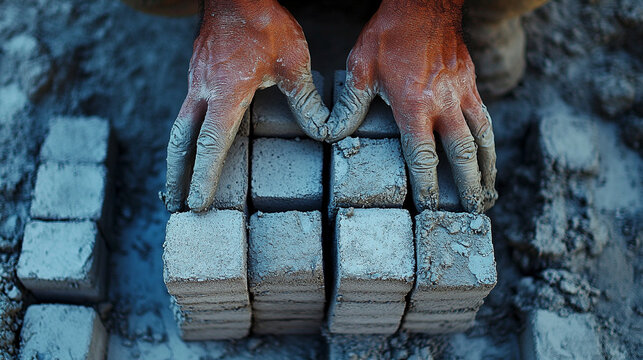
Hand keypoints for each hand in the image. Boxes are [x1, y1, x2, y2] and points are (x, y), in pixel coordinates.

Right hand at [163, 0, 327, 211]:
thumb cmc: (264, 22)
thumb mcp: (293, 62)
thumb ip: (306, 100)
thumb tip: (323, 132)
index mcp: (226, 94)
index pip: (210, 145)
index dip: (204, 177)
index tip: (198, 203)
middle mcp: (203, 92)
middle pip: (181, 143)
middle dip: (177, 176)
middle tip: (175, 205)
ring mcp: (196, 83)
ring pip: (179, 128)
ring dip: (176, 159)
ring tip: (176, 185)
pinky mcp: (197, 75)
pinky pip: (186, 112)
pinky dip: (185, 137)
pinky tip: (192, 146)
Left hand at [327, 0, 496, 212]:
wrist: (424, 3)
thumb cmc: (389, 34)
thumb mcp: (361, 68)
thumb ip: (349, 106)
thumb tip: (333, 135)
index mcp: (415, 106)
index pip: (423, 158)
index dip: (427, 187)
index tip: (430, 209)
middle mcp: (443, 105)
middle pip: (461, 156)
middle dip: (467, 188)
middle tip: (472, 213)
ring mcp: (462, 94)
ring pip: (482, 140)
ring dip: (487, 170)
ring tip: (489, 194)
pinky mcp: (471, 84)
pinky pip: (485, 119)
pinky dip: (490, 142)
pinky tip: (488, 155)